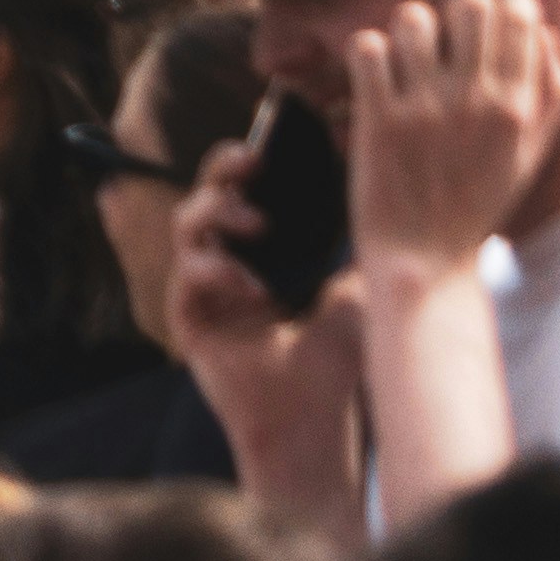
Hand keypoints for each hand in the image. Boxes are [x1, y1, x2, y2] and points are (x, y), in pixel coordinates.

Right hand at [163, 137, 372, 509]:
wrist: (315, 420)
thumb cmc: (334, 360)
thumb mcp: (352, 286)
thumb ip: (350, 241)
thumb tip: (372, 186)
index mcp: (259, 246)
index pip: (243, 186)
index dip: (249, 158)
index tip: (273, 140)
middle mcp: (225, 257)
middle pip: (208, 190)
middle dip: (224, 167)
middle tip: (250, 159)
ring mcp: (202, 286)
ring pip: (186, 222)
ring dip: (217, 212)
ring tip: (254, 224)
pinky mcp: (188, 317)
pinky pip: (188, 274)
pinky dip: (216, 269)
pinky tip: (249, 282)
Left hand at [343, 0, 559, 283]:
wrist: (425, 260)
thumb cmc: (478, 202)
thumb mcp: (530, 154)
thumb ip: (550, 94)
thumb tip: (547, 31)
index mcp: (516, 108)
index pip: (521, 13)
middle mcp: (474, 102)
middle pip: (468, 1)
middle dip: (454, 11)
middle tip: (446, 42)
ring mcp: (423, 109)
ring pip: (411, 16)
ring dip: (406, 32)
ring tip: (408, 65)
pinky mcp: (376, 119)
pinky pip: (366, 46)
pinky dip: (366, 54)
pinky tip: (376, 79)